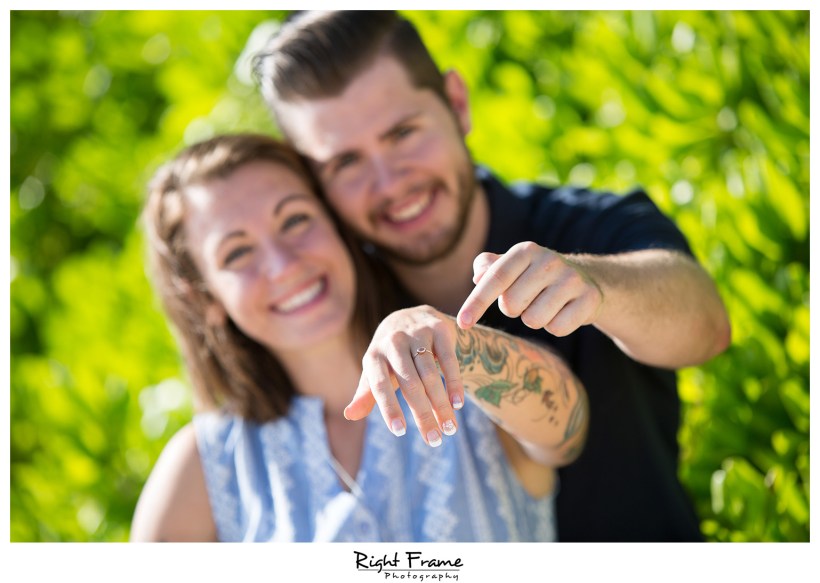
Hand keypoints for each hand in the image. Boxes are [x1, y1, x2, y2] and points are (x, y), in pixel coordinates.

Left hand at [344, 306, 464, 446]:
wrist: (411, 315)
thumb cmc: (390, 355)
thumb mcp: (375, 371)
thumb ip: (366, 394)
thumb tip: (349, 415)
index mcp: (374, 355)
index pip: (379, 385)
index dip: (389, 408)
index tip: (400, 432)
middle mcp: (394, 342)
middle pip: (410, 384)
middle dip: (423, 414)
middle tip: (434, 440)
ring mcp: (417, 333)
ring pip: (430, 374)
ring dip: (441, 404)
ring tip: (449, 428)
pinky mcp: (439, 329)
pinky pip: (449, 359)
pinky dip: (454, 383)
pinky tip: (457, 404)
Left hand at [457, 242, 602, 335]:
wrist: (585, 279)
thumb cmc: (534, 275)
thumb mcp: (511, 265)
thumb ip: (487, 267)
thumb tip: (478, 276)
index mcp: (525, 251)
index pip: (495, 278)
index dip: (476, 302)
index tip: (462, 324)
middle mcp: (549, 261)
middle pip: (511, 305)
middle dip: (512, 309)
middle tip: (527, 298)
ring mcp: (571, 280)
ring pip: (533, 320)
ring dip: (534, 319)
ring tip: (544, 304)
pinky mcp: (589, 299)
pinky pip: (557, 329)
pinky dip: (555, 326)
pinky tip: (562, 311)